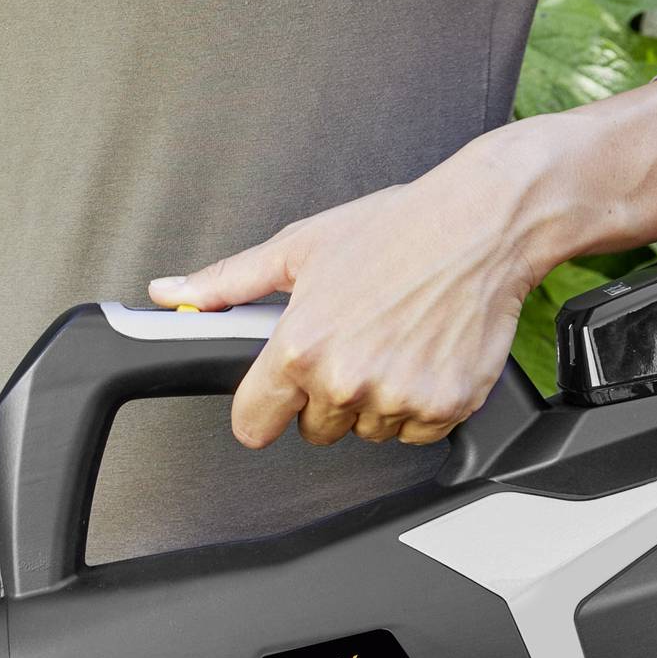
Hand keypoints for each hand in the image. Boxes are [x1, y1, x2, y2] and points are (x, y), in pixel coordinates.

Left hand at [146, 174, 530, 448]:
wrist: (483, 225)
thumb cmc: (396, 229)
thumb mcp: (300, 247)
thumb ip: (229, 282)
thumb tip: (173, 292)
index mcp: (300, 348)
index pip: (253, 423)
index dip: (262, 409)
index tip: (272, 399)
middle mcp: (346, 380)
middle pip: (315, 430)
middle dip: (326, 397)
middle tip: (352, 343)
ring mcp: (398, 398)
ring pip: (367, 432)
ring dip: (375, 401)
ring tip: (392, 342)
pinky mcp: (446, 407)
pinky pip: (417, 432)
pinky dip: (421, 406)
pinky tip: (424, 357)